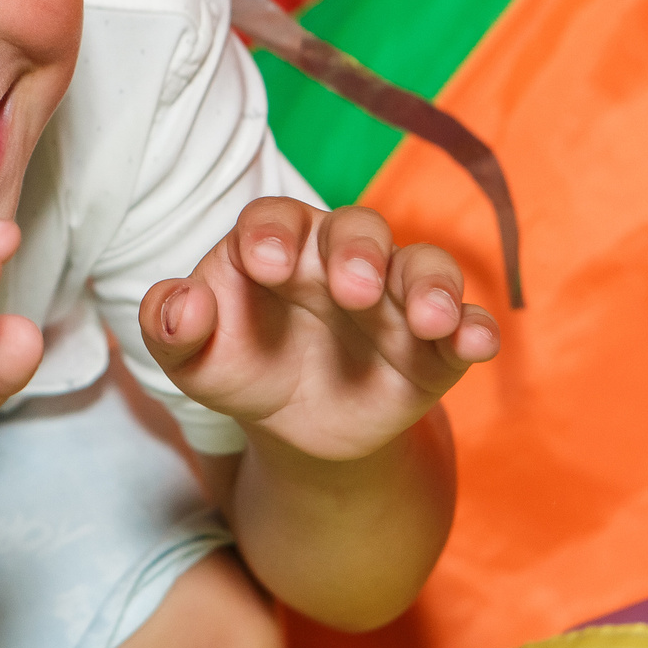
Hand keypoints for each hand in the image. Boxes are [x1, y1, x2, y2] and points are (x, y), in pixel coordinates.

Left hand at [138, 200, 497, 462]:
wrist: (294, 428)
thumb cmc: (242, 366)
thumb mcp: (195, 359)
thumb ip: (172, 327)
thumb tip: (181, 303)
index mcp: (277, 247)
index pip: (275, 219)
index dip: (272, 233)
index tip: (265, 265)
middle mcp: (340, 259)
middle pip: (358, 228)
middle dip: (358, 252)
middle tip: (352, 290)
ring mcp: (393, 298)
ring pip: (423, 266)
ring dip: (429, 286)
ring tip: (425, 319)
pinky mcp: (434, 345)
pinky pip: (465, 323)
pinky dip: (475, 327)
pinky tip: (476, 343)